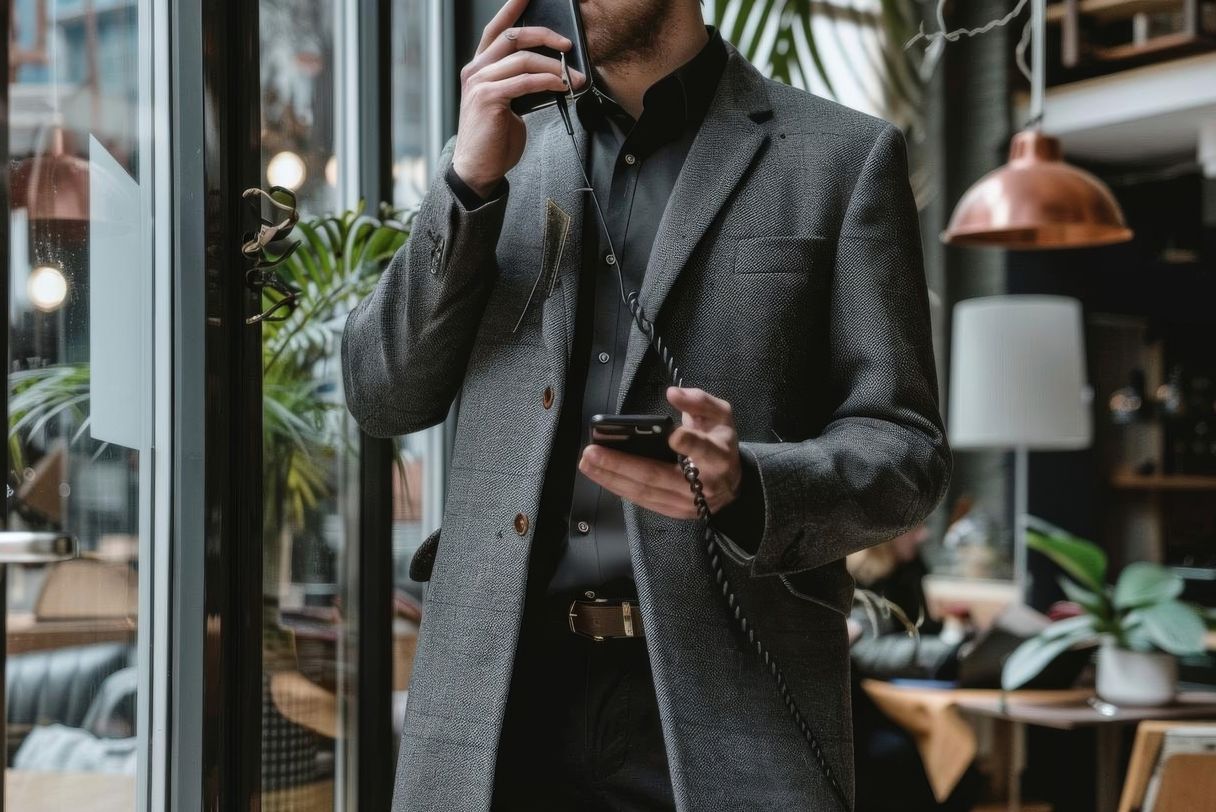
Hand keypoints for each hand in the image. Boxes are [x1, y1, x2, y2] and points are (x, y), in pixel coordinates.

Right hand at [451, 0, 585, 198]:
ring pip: (524, 59)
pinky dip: (549, 81)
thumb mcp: (508, 104)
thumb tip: (551, 72)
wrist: (478, 168)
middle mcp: (476, 70)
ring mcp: (480, 83)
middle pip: (513, 36)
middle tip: (567, 43)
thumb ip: (520, 83)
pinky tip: (562, 86)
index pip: (495, 29)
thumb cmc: (494, 139)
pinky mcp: (489, 98)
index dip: (511, 8)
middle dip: (545, 34)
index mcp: (479, 68)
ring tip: (573, 76)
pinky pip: (526, 81)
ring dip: (555, 66)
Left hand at [578, 387, 742, 519]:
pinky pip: (642, 500)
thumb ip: (700, 401)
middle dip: (622, 464)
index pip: (704, 449)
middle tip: (592, 452)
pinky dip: (619, 487)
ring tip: (587, 463)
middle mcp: (703, 484)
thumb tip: (673, 393)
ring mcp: (686, 502)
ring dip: (611, 478)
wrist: (733, 483)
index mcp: (719, 456)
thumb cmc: (721, 442)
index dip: (689, 443)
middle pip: (658, 475)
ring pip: (645, 492)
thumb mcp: (721, 415)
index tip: (672, 435)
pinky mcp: (673, 511)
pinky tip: (600, 475)